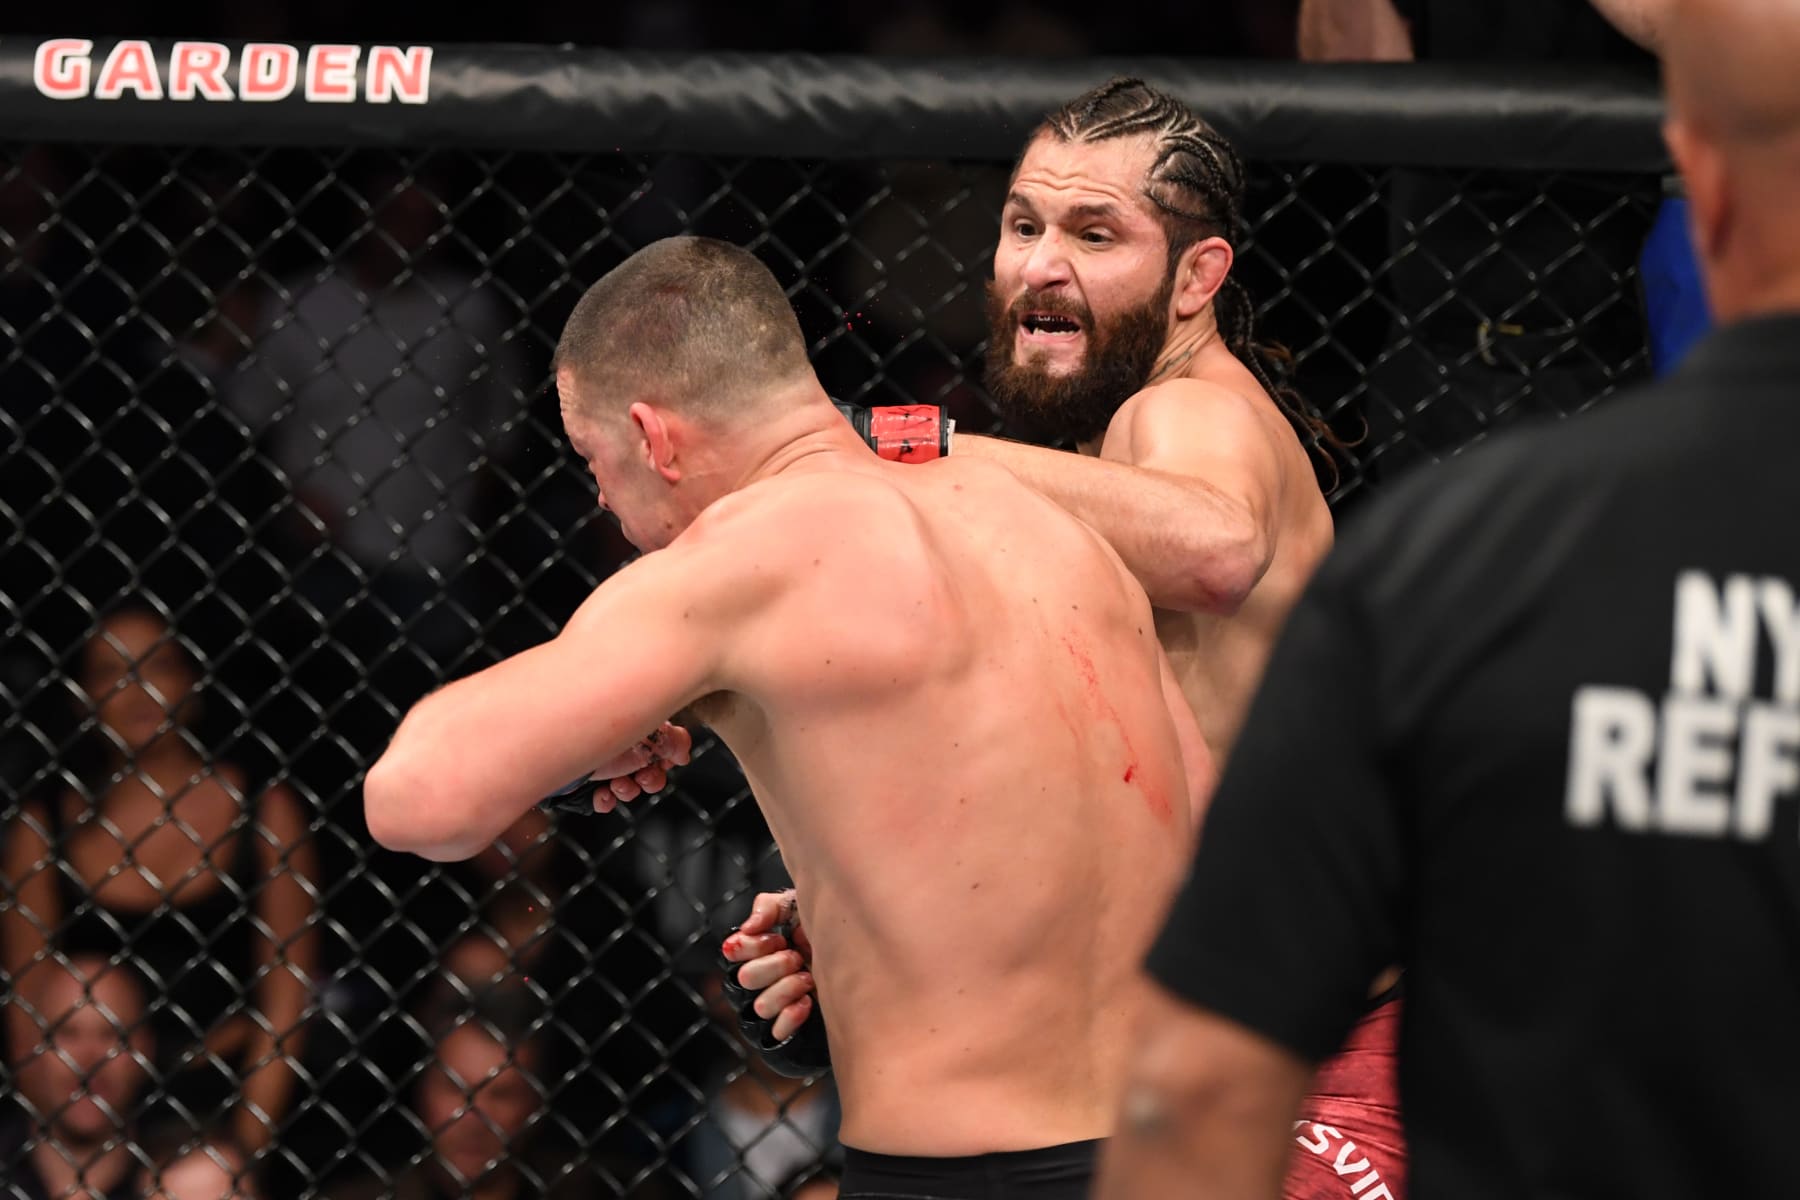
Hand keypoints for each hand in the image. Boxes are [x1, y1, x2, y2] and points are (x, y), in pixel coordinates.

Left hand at [540, 722, 693, 814]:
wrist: (539, 748)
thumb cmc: (588, 728)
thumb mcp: (638, 733)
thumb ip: (669, 740)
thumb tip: (683, 751)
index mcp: (632, 720)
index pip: (662, 736)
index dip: (672, 751)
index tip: (671, 760)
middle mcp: (617, 740)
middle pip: (649, 764)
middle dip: (652, 777)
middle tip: (644, 778)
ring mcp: (599, 761)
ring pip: (629, 784)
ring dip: (629, 790)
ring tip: (618, 786)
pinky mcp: (582, 781)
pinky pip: (603, 797)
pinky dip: (606, 800)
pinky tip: (601, 796)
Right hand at [722, 888, 816, 1042]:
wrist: (866, 963)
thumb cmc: (830, 934)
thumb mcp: (801, 908)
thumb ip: (769, 907)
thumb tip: (748, 927)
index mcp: (760, 952)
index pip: (733, 952)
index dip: (753, 945)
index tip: (779, 938)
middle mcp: (762, 981)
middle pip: (745, 978)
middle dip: (775, 965)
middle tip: (798, 958)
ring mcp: (775, 1008)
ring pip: (760, 1006)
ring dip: (787, 989)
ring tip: (809, 979)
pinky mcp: (789, 1033)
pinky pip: (775, 1033)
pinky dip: (791, 1015)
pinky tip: (808, 1002)